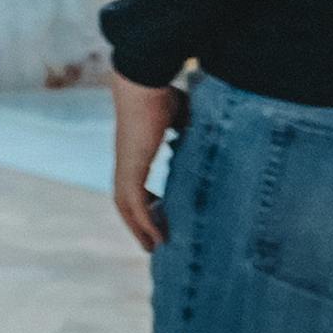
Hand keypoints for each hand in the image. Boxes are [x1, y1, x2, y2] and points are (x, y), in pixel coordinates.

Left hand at [113, 73, 184, 253]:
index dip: (144, 202)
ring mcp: (125, 166)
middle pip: (126, 201)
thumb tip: (207, 131)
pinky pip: (136, 203)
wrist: (143, 84)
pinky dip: (144, 222)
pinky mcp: (131, 168)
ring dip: (139, 229)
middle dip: (137, 223)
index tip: (158, 214)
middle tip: (151, 243)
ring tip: (154, 248)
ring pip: (127, 207)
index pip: (134, 184)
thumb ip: (189, 127)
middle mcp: (126, 162)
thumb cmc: (161, 94)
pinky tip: (156, 238)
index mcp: (134, 152)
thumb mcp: (181, 116)